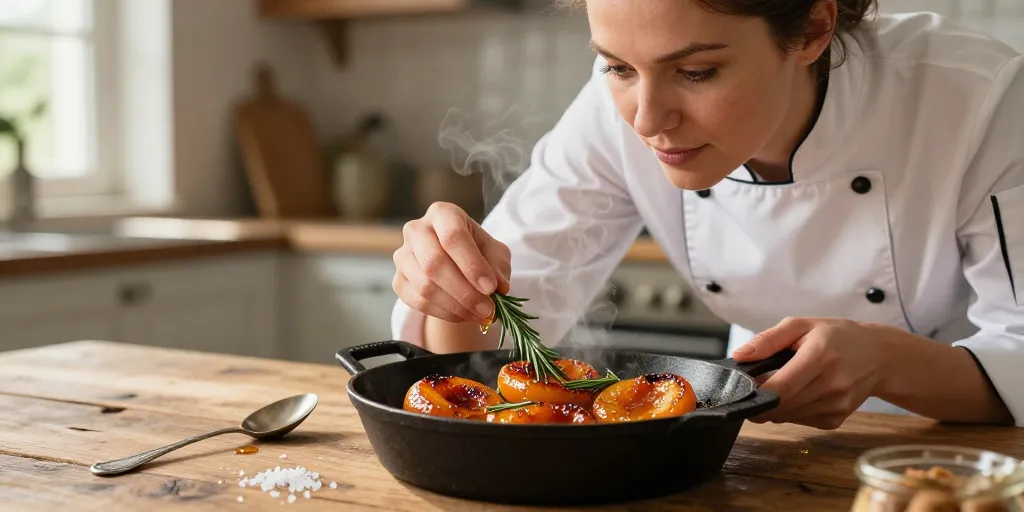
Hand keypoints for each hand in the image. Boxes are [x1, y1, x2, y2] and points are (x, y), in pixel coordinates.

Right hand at [393, 202, 510, 323]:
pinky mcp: (398, 280)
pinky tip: (463, 315)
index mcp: (443, 214)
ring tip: (479, 314)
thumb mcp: (495, 253)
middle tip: (487, 308)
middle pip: (434, 263)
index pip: (453, 237)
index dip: (472, 265)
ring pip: (425, 286)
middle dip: (464, 291)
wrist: (456, 265)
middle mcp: (417, 230)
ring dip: (456, 306)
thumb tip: (499, 287)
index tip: (491, 288)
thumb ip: (497, 267)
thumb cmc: (477, 252)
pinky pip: (418, 302)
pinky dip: (444, 313)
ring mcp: (403, 256)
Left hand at [731, 317, 889, 429]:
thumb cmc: (837, 336)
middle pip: (782, 407)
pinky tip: (800, 393)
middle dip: (761, 401)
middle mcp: (832, 384)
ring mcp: (837, 405)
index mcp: (820, 356)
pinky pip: (801, 421)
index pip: (782, 388)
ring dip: (775, 406)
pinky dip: (792, 411)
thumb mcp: (801, 325)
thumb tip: (740, 356)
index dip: (757, 394)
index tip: (741, 391)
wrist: (879, 356)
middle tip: (756, 386)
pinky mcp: (837, 419)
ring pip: (789, 417)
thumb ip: (768, 340)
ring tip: (782, 385)